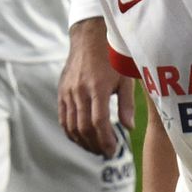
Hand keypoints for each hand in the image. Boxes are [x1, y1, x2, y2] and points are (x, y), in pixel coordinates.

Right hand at [58, 18, 134, 157]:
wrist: (89, 37)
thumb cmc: (111, 56)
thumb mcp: (125, 78)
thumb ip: (126, 104)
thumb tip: (129, 128)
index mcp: (98, 87)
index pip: (99, 122)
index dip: (106, 140)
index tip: (114, 150)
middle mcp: (80, 91)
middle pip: (84, 128)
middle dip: (96, 145)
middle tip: (107, 153)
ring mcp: (68, 93)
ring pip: (72, 127)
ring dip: (83, 142)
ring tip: (95, 149)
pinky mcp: (62, 93)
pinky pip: (63, 119)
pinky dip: (71, 133)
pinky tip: (82, 139)